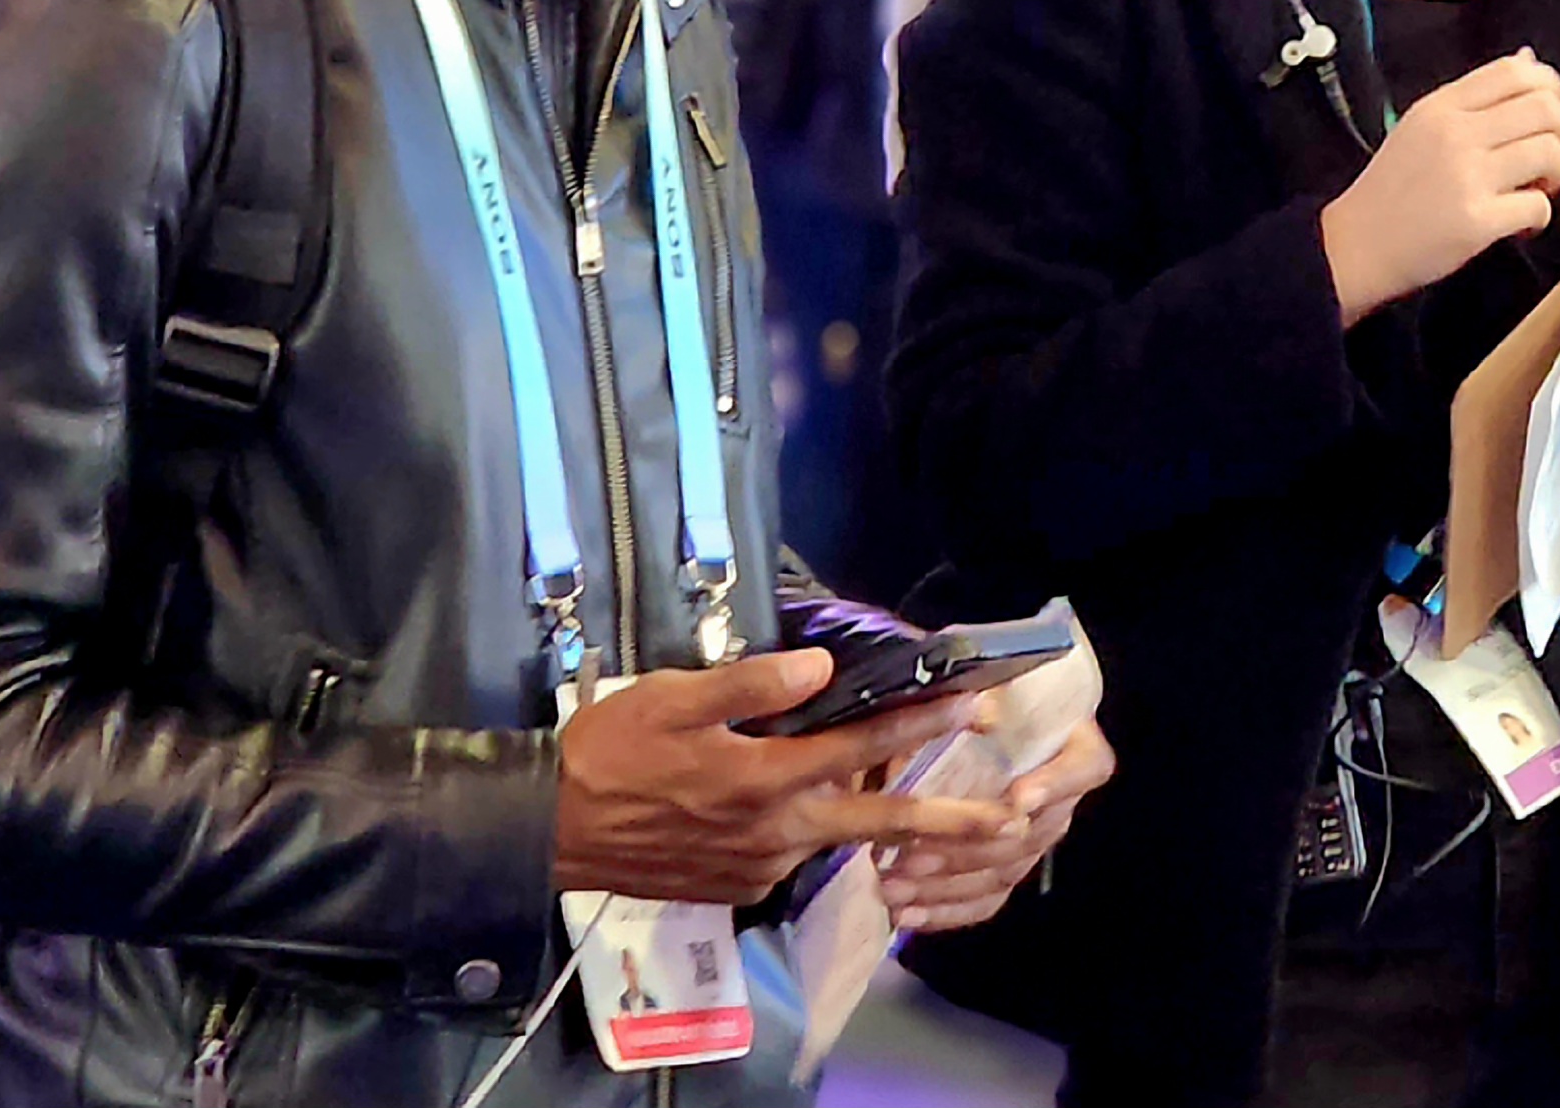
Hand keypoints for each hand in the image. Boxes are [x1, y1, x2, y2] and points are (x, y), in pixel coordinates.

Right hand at [552, 651, 1004, 906]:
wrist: (548, 830)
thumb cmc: (609, 750)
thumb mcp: (675, 696)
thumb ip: (753, 683)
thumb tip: (821, 670)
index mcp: (766, 779)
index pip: (863, 748)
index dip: (923, 724)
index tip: (975, 708)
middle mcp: (776, 831)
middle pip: (879, 823)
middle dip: (950, 820)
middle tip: (1011, 820)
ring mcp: (759, 867)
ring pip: (833, 839)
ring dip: (876, 823)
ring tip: (917, 798)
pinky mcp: (739, 888)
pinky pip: (791, 855)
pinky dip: (811, 832)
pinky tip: (804, 807)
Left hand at [878, 717, 1116, 933]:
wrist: (990, 715)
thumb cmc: (986, 694)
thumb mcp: (985, 687)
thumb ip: (979, 701)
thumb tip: (979, 709)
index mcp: (1073, 748)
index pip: (1082, 769)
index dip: (1053, 786)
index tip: (1018, 797)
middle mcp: (1061, 801)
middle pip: (1028, 835)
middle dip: (968, 848)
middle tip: (914, 851)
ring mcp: (1035, 841)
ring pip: (1002, 873)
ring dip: (946, 885)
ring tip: (894, 885)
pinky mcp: (1009, 869)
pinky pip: (987, 900)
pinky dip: (946, 912)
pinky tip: (908, 915)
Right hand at [1319, 50, 1559, 323]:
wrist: (1356, 246)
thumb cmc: (1391, 191)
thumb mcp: (1420, 126)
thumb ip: (1473, 99)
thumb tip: (1527, 63)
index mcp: (1442, 107)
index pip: (1516, 71)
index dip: (1550, 88)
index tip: (1552, 110)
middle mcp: (1455, 134)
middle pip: (1544, 108)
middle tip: (1550, 154)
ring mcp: (1466, 176)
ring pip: (1549, 153)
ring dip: (1557, 174)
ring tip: (1536, 189)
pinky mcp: (1476, 220)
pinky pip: (1538, 206)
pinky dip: (1539, 217)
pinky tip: (1520, 223)